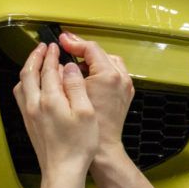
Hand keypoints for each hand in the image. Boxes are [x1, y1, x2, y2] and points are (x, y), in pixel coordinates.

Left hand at [13, 43, 98, 178]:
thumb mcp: (85, 113)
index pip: (48, 69)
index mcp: (49, 99)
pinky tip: (31, 86)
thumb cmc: (77, 146)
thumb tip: (69, 68)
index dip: (51, 55)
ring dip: (28, 69)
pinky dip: (25, 83)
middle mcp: (34, 104)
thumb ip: (76, 87)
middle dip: (35, 57)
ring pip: (21, 84)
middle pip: (29, 73)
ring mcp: (29, 114)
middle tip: (42, 47)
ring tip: (35, 62)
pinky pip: (21, 96)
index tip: (55, 47)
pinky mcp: (28, 123)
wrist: (62, 171)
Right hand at [58, 32, 134, 158]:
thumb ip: (69, 72)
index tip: (62, 40)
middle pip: (101, 53)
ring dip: (93, 61)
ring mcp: (126, 86)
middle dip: (83, 50)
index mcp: (109, 75)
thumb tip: (62, 60)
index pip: (91, 48)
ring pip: (108, 62)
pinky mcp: (125, 93)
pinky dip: (100, 71)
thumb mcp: (73, 93)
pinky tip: (88, 78)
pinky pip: (113, 74)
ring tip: (76, 64)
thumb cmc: (89, 124)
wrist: (104, 147)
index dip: (74, 42)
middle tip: (67, 48)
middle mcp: (121, 77)